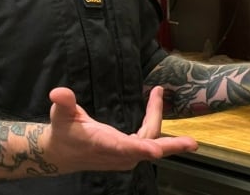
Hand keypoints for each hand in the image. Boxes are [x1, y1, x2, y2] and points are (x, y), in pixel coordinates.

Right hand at [44, 86, 197, 172]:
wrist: (61, 153)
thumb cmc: (63, 131)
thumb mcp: (60, 115)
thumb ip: (64, 103)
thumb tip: (58, 92)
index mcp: (103, 145)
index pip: (124, 149)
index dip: (141, 149)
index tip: (156, 150)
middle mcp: (118, 154)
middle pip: (148, 149)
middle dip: (170, 146)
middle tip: (191, 143)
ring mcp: (126, 156)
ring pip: (151, 141)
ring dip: (157, 117)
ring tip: (157, 93)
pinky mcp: (129, 153)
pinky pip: (148, 139)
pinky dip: (153, 120)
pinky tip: (154, 103)